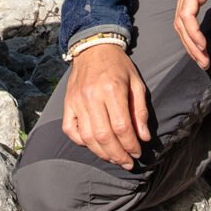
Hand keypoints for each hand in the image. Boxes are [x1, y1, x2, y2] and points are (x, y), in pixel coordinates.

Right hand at [62, 44, 150, 168]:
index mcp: (112, 90)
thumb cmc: (118, 65)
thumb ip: (140, 111)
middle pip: (104, 136)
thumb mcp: (136, 83)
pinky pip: (70, 129)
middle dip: (118, 155)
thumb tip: (143, 138)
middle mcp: (92, 96)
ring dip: (102, 153)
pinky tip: (93, 145)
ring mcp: (77, 101)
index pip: (122, 127)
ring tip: (114, 158)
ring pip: (87, 137)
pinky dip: (81, 141)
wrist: (93, 47)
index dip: (131, 145)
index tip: (138, 152)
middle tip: (127, 163)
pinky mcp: (67, 103)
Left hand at [174, 0, 210, 68]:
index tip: (204, 53)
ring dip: (192, 44)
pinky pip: (187, 17)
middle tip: (203, 61)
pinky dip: (193, 33)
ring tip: (203, 59)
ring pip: (182, 23)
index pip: (185, 18)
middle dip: (190, 45)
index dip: (192, 37)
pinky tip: (202, 45)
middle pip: (180, 24)